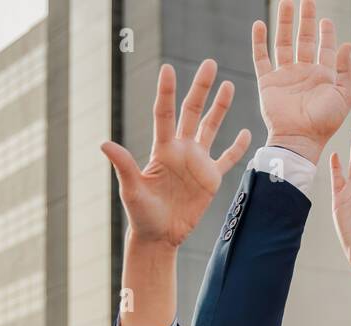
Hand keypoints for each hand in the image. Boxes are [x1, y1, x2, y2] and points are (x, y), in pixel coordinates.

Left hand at [100, 60, 250, 248]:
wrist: (159, 236)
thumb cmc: (141, 214)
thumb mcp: (131, 190)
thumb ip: (123, 165)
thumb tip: (104, 144)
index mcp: (162, 149)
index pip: (165, 114)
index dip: (167, 92)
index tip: (168, 69)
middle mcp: (181, 150)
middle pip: (192, 112)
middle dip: (201, 88)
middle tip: (210, 64)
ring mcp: (197, 163)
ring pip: (211, 128)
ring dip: (220, 107)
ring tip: (229, 84)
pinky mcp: (210, 179)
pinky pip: (227, 159)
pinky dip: (237, 147)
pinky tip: (246, 132)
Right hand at [253, 0, 350, 164]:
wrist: (300, 139)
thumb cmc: (324, 123)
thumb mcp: (343, 96)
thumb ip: (345, 70)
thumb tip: (346, 44)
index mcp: (322, 76)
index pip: (324, 48)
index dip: (326, 33)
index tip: (326, 20)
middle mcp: (303, 73)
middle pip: (304, 39)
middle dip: (306, 19)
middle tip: (307, 0)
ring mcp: (285, 76)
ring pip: (283, 42)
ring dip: (284, 23)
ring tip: (286, 3)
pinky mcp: (268, 82)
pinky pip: (261, 58)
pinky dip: (259, 42)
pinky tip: (259, 24)